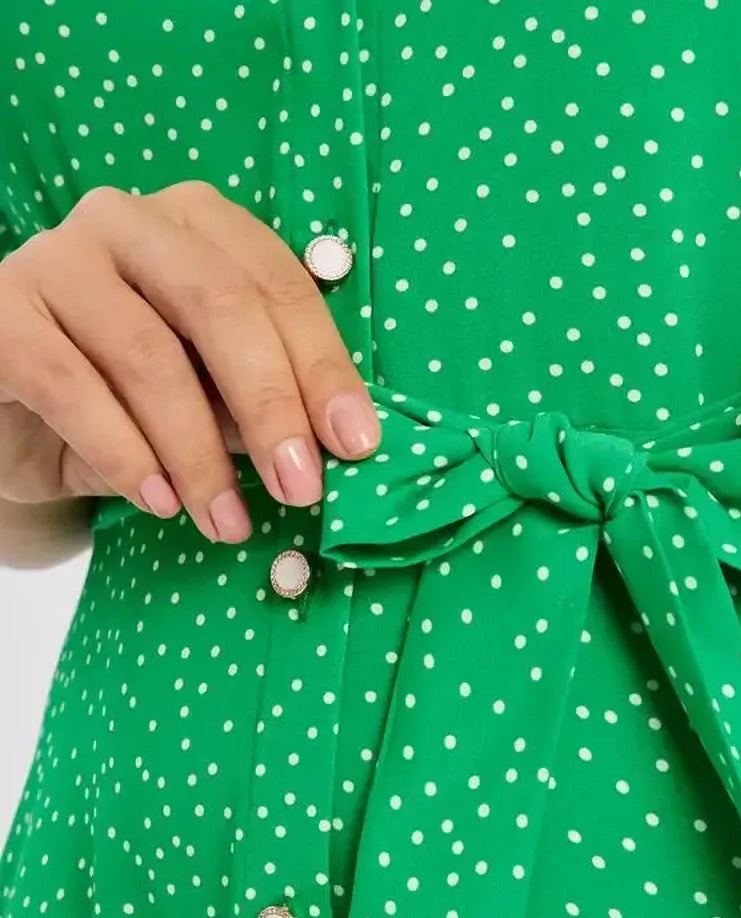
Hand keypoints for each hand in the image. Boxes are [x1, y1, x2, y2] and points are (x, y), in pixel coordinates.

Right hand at [0, 181, 380, 542]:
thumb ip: (257, 401)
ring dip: (199, 455)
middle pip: (220, 305)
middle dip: (270, 406)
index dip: (323, 367)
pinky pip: (72, 387)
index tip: (356, 445)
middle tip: (300, 488)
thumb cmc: (127, 400)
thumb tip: (327, 444)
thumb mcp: (206, 397)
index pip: (277, 285)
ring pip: (149, 356)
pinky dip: (126, 455)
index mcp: (195, 225)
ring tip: (227, 522)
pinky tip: (160, 503)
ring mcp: (55, 259)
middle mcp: (125, 222)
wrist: (15, 421)